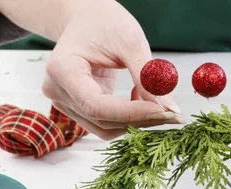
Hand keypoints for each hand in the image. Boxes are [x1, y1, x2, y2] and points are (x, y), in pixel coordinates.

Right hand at [42, 0, 181, 139]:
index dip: (132, 114)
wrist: (86, 19)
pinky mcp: (77, 109)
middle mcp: (57, 91)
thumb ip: (148, 76)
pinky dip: (128, 119)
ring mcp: (65, 102)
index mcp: (63, 70)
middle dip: (140, 120)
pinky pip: (105, 124)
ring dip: (136, 123)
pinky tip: (143, 102)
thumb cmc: (103, 22)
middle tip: (173, 114)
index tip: (164, 112)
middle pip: (101, 120)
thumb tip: (169, 108)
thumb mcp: (130, 41)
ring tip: (160, 107)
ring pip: (104, 128)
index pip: (97, 106)